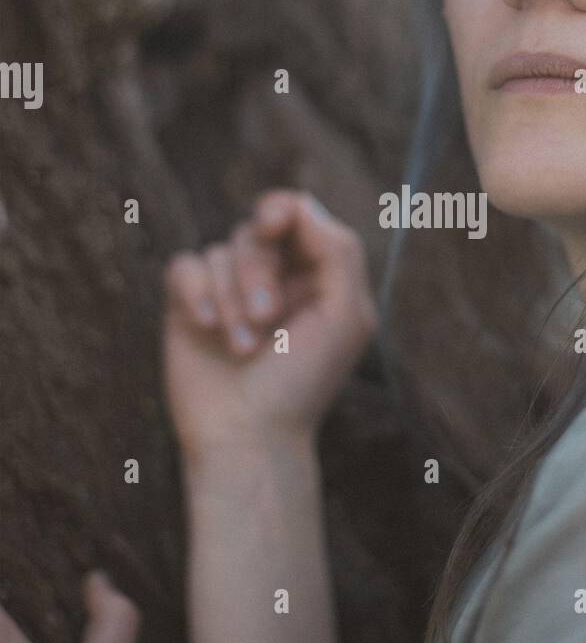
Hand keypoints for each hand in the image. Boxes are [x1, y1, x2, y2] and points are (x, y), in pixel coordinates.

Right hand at [161, 188, 377, 454]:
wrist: (249, 436)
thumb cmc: (303, 381)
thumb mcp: (344, 316)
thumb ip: (338, 251)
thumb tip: (299, 206)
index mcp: (316, 273)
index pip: (296, 213)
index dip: (281, 210)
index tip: (272, 227)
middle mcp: (273, 276)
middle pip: (255, 231)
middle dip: (258, 272)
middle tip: (267, 319)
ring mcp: (229, 289)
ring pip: (220, 251)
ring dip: (231, 298)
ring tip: (243, 347)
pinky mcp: (189, 304)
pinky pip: (184, 267)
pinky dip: (195, 293)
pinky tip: (206, 327)